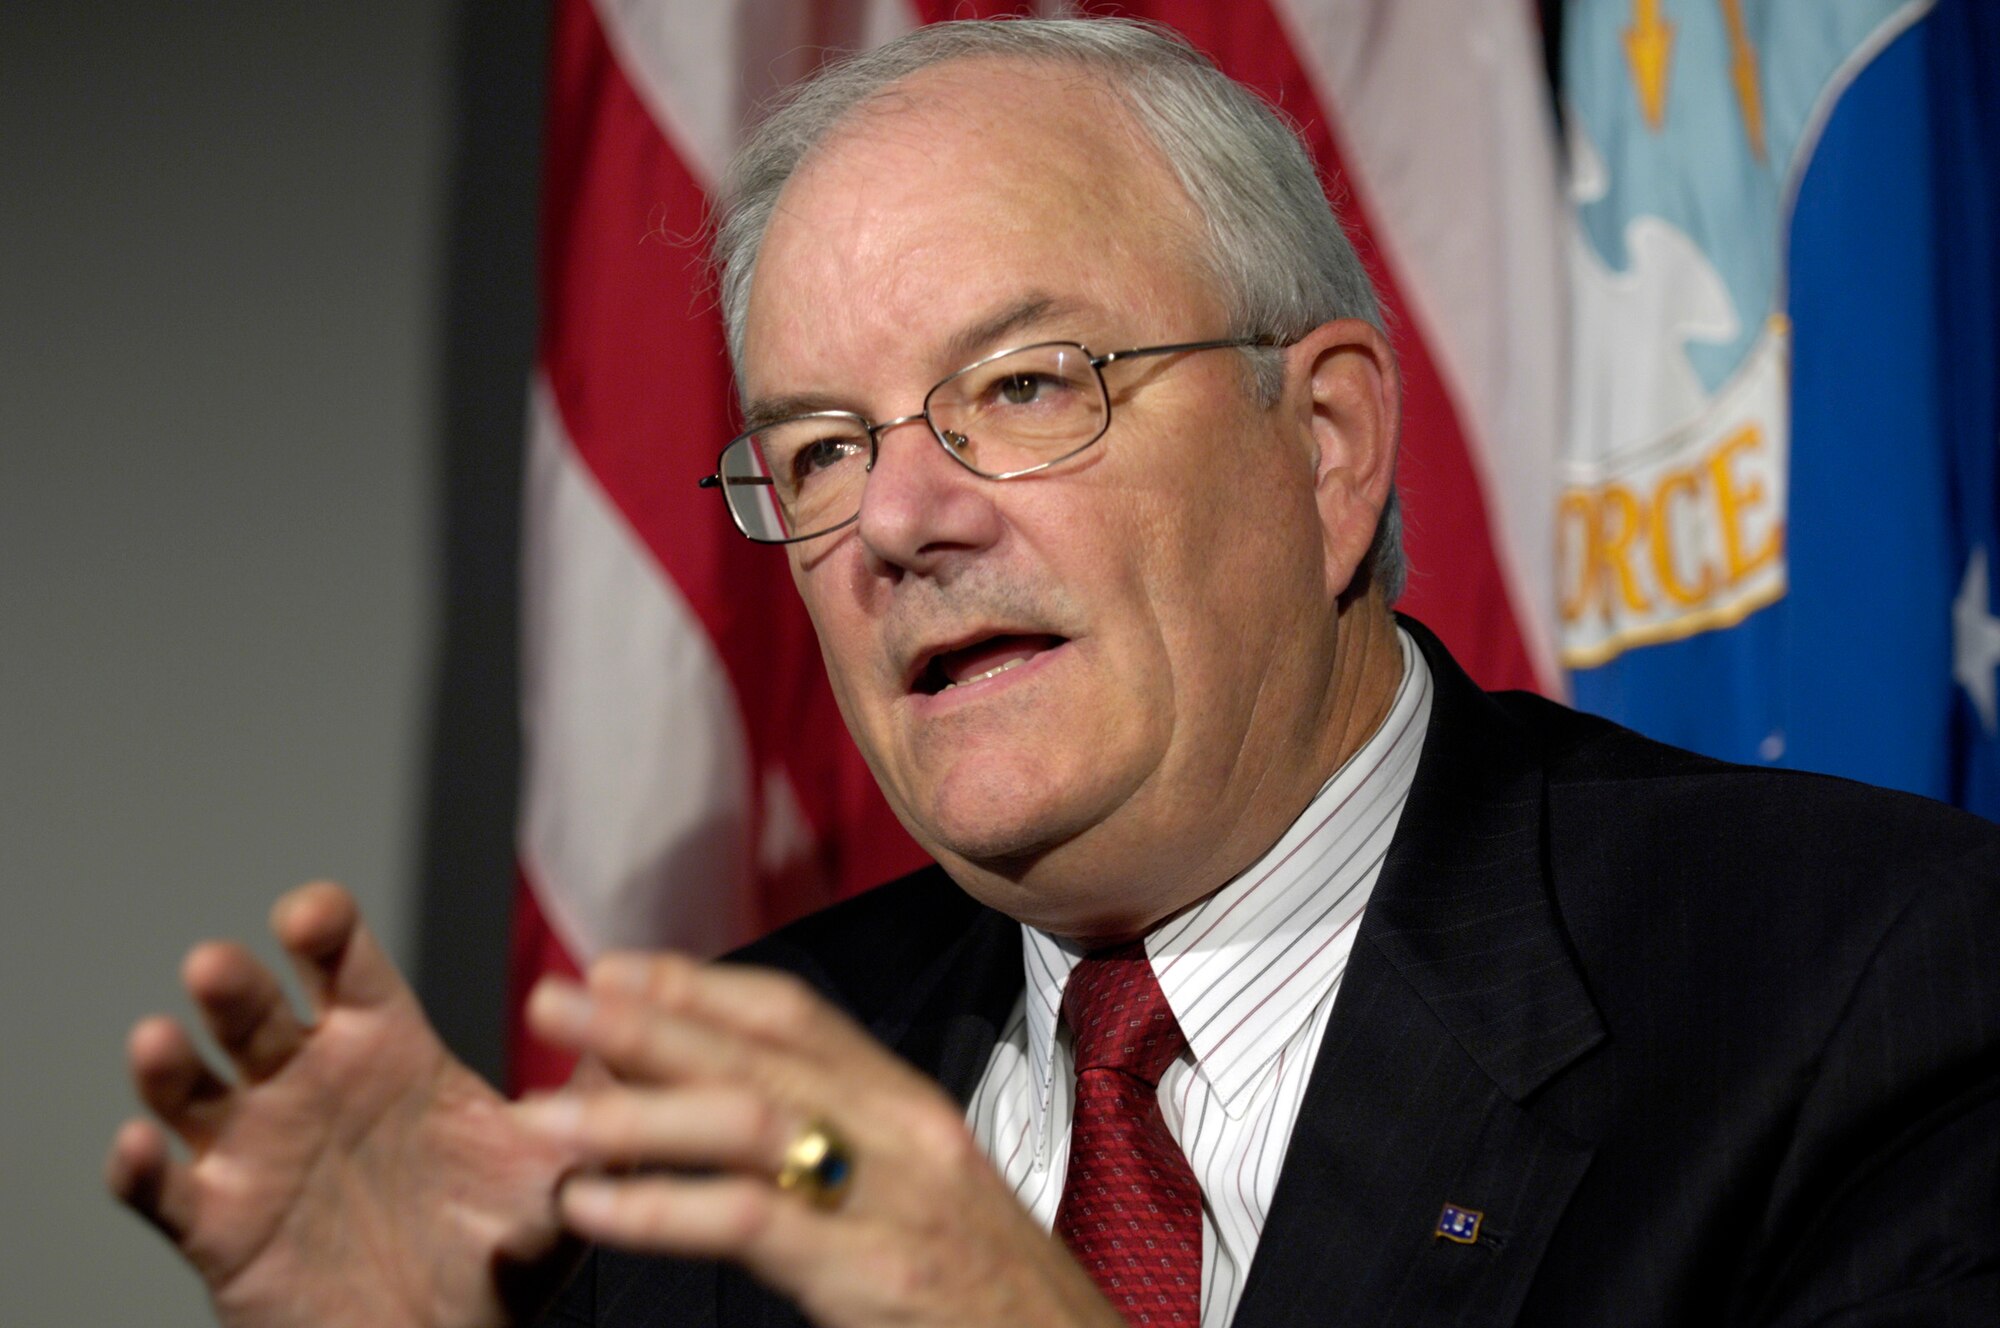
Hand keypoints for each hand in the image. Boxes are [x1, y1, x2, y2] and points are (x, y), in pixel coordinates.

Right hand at [105, 882, 579, 1327]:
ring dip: (170, 1064)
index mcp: (387, 1053)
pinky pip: (166, 1194)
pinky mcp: (221, 1227)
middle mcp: (311, 1086)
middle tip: (221, 965)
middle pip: (258, 1015)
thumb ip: (600, 1093)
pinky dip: (141, 1171)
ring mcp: (258, 1152)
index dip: (324, 932)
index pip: (348, 970)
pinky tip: (139, 1147)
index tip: (312, 913)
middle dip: (235, 985)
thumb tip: (640, 1011)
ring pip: (194, 1092)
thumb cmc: (504, 1256)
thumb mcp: (563, 1169)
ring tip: (160, 1040)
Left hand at [518, 954, 1123, 1327]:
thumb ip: (833, 1148)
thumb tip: (704, 1112)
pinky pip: (751, 1223)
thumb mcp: (915, 1196)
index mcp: (909, 1106)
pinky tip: (592, 1206)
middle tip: (550, 1000)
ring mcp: (896, 1197)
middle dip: (647, 1020)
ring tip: (540, 1113)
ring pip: (750, 1122)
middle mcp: (907, 1129)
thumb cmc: (982, 1294)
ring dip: (635, 1111)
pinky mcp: (880, 1272)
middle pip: (761, 1052)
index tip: (612, 968)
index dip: (699, 984)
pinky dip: (660, 1209)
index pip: (797, 1014)